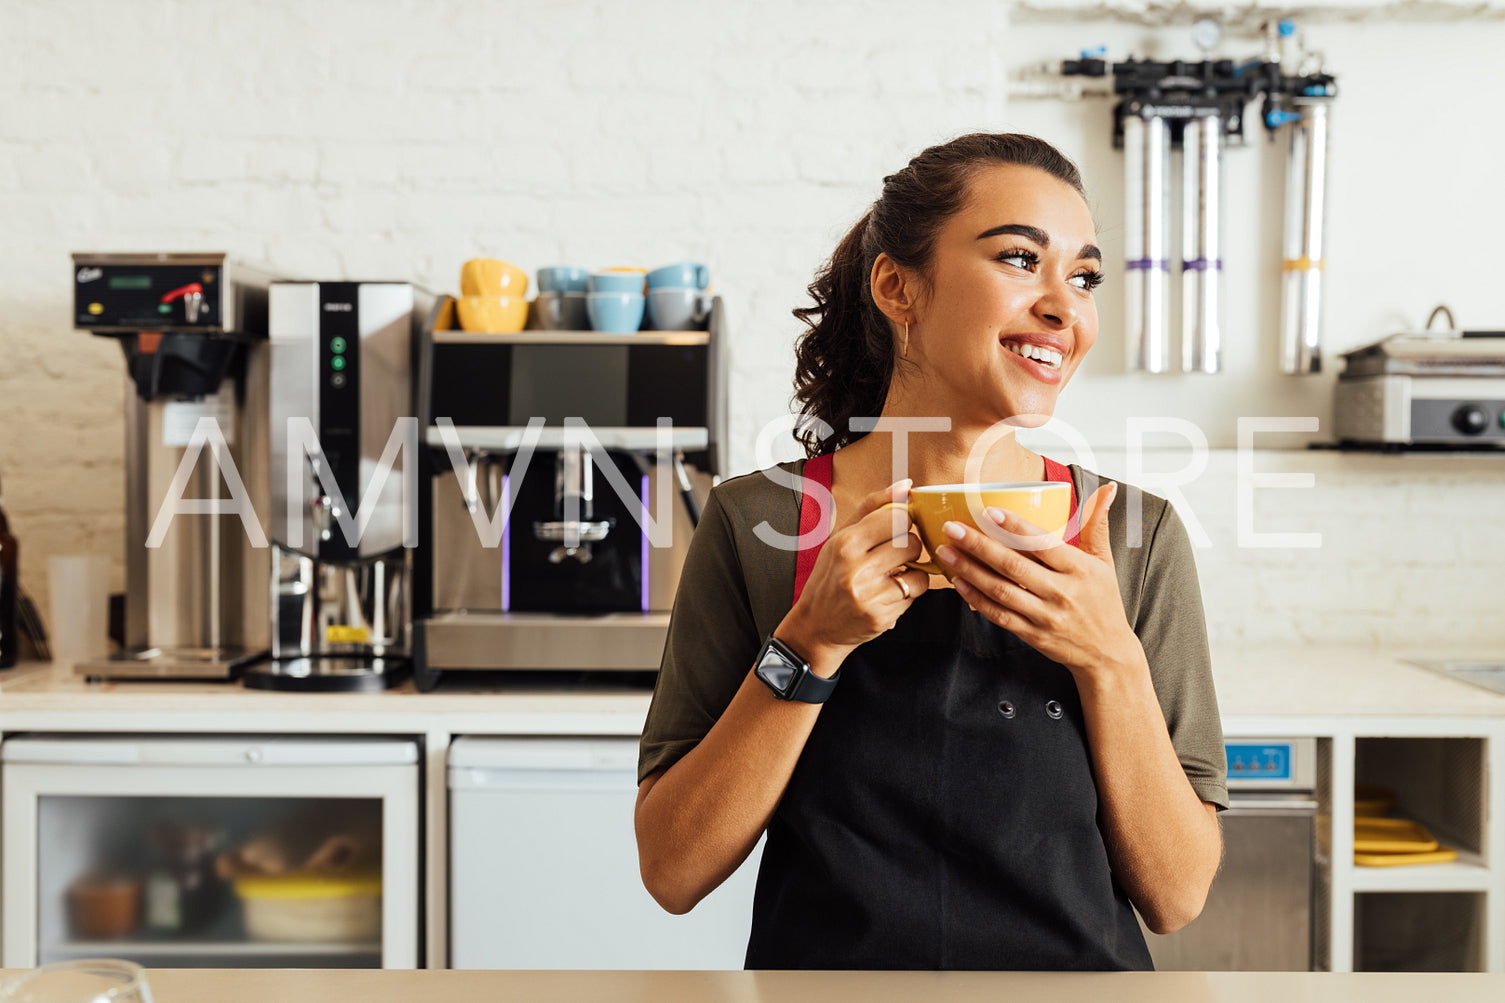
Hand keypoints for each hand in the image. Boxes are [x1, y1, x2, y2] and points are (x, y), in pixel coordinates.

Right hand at [777, 480, 930, 667]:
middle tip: (892, 555)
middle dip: (908, 548)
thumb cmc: (829, 576)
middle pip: (911, 543)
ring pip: (919, 571)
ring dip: (911, 572)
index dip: (902, 522)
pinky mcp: (882, 617)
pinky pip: (914, 595)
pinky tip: (888, 593)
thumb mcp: (840, 537)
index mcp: (845, 543)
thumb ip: (873, 508)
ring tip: (891, 575)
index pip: (897, 517)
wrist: (816, 625)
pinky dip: (907, 593)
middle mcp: (856, 568)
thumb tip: (906, 485)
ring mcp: (870, 595)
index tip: (895, 529)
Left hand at [933, 483, 1142, 681]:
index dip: (1016, 527)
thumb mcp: (1104, 562)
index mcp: (1079, 570)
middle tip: (952, 528)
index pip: (1043, 544)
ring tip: (946, 551)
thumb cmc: (1103, 601)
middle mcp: (1061, 592)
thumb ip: (1097, 525)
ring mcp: (1044, 615)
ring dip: (969, 570)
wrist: (1107, 653)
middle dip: (979, 545)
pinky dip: (975, 598)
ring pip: (1000, 590)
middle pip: (1013, 566)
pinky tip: (958, 582)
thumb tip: (1108, 489)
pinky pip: (998, 615)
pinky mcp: (1031, 634)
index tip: (990, 512)